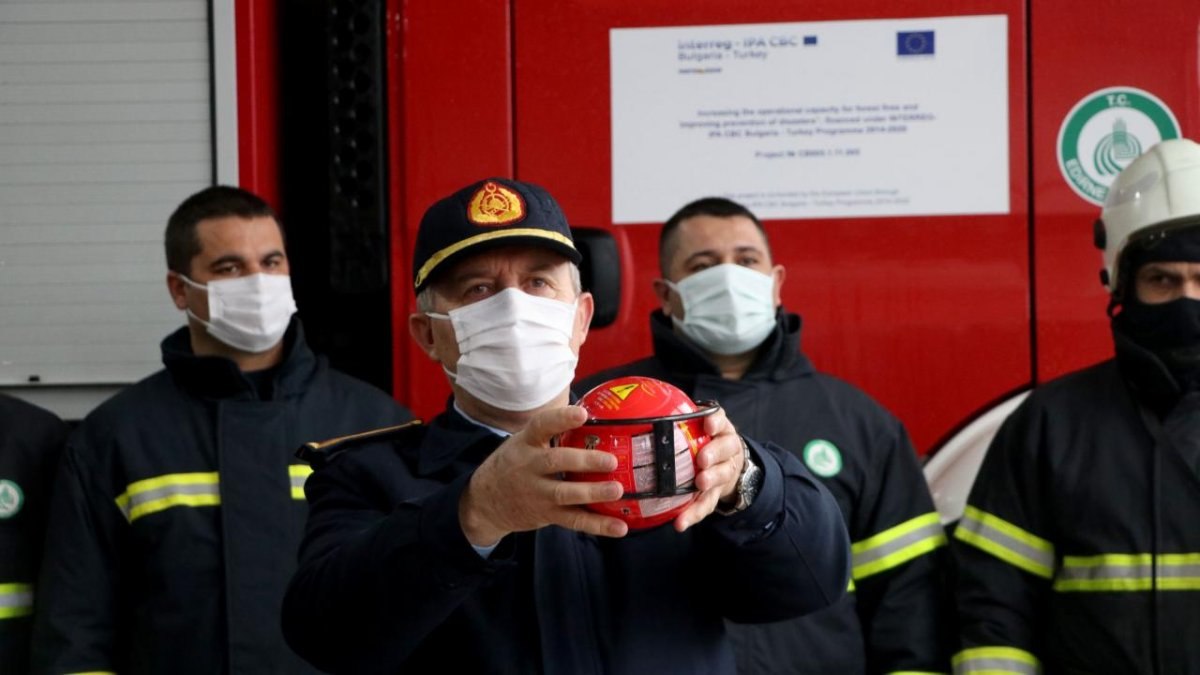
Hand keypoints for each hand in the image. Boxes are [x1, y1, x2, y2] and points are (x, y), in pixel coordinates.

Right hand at [459, 405, 629, 545]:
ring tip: (617, 490)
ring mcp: (537, 493)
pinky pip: (573, 521)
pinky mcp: (546, 515)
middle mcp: (529, 467)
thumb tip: (596, 419)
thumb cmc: (515, 464)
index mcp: (526, 443)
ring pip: (565, 494)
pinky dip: (597, 525)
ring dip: (592, 493)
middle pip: (555, 462)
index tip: (581, 414)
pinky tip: (619, 527)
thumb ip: (552, 434)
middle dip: (584, 461)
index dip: (561, 418)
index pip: (541, 425)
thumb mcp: (524, 443)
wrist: (485, 502)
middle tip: (611, 461)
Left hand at [673, 406, 745, 532]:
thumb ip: (679, 420)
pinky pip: (708, 505)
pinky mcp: (717, 494)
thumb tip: (637, 411)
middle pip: (725, 449)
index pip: (720, 420)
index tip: (707, 425)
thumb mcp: (697, 426)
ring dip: (711, 479)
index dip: (715, 422)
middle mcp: (727, 449)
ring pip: (722, 475)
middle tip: (702, 459)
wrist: (729, 464)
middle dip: (714, 453)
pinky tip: (680, 523)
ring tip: (700, 483)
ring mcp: (725, 472)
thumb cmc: (703, 441)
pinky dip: (694, 514)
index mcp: (719, 430)